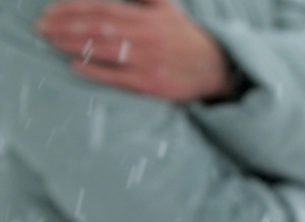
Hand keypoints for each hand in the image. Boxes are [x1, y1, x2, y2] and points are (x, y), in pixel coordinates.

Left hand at [35, 0, 233, 101]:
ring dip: (73, 44)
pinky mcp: (151, 83)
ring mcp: (148, 61)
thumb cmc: (186, 38)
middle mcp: (146, 37)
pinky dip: (94, 71)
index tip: (51, 10)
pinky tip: (75, 65)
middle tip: (41, 27)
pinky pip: (117, 76)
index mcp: (147, 17)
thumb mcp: (167, 8)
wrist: (216, 69)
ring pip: (103, 50)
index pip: (102, 8)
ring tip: (51, 42)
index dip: (73, 8)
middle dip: (65, 26)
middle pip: (97, 28)